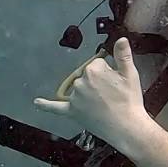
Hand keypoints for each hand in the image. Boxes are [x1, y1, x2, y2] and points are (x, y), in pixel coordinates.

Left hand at [34, 38, 151, 150]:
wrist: (126, 128)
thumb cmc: (130, 101)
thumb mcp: (130, 75)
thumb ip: (123, 55)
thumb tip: (120, 39)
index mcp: (93, 70)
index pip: (98, 64)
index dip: (108, 72)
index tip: (116, 83)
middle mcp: (80, 82)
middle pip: (87, 76)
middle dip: (98, 82)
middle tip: (112, 95)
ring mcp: (75, 98)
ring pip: (79, 88)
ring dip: (87, 93)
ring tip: (104, 104)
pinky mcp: (72, 112)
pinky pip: (56, 107)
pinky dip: (46, 105)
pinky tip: (37, 102)